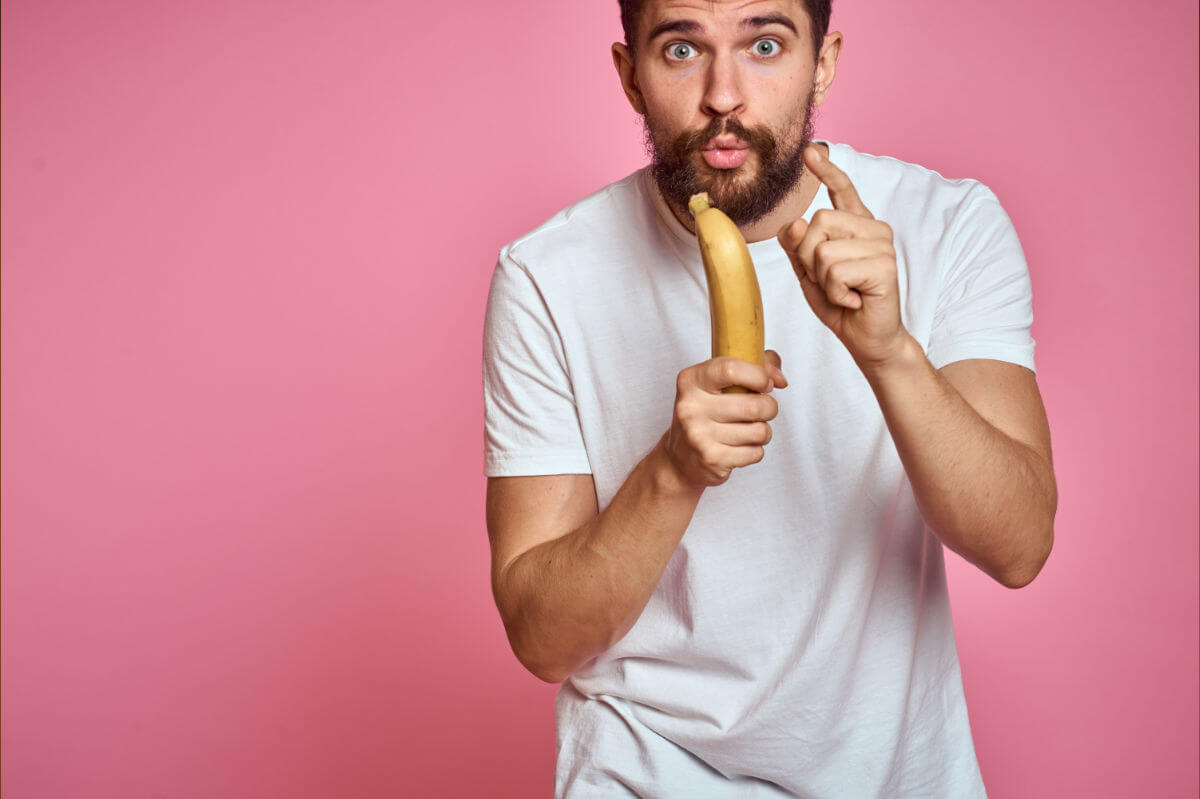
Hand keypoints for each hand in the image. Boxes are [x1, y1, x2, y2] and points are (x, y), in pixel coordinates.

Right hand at [663, 351, 787, 488]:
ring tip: (748, 430)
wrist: (680, 458)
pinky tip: (739, 447)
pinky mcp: (712, 459)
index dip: (758, 375)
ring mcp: (699, 435)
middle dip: (769, 408)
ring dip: (763, 431)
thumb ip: (753, 367)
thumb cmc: (706, 413)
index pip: (730, 369)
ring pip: (759, 431)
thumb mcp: (718, 383)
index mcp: (691, 381)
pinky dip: (755, 451)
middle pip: (754, 405)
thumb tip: (780, 379)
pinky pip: (755, 453)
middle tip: (762, 409)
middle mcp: (691, 407)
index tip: (766, 383)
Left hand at [777, 144, 908, 369]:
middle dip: (809, 258)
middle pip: (818, 223)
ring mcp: (881, 245)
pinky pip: (836, 271)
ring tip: (844, 292)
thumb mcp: (809, 274)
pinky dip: (835, 292)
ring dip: (823, 280)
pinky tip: (853, 299)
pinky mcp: (884, 265)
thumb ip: (798, 248)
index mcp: (856, 226)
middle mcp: (872, 228)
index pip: (842, 191)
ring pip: (824, 249)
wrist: (867, 338)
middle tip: (829, 282)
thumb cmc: (840, 305)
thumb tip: (795, 222)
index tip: (810, 151)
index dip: (827, 170)